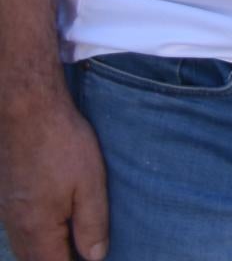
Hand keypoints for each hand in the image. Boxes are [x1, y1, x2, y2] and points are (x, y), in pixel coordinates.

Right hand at [0, 93, 109, 260]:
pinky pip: (20, 230)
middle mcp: (16, 227)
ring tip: (75, 243)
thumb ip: (93, 225)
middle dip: (60, 260)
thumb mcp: (90, 185)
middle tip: (87, 252)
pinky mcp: (6, 198)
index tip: (91, 258)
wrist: (27, 112)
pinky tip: (55, 225)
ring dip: (47, 251)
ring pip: (25, 248)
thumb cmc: (62, 145)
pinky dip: (37, 237)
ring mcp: (7, 213)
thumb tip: (96, 257)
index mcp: (37, 230)